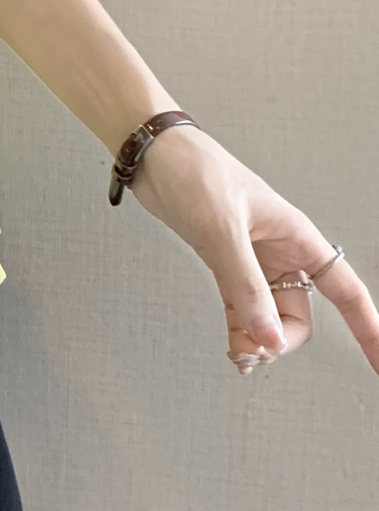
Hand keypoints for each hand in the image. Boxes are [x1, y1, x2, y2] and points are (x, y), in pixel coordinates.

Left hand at [127, 124, 378, 375]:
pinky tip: (234, 346)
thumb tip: (269, 337)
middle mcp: (278, 250)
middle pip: (298, 314)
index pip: (346, 290)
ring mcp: (249, 258)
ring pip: (268, 315)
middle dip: (282, 340)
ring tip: (238, 356)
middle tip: (254, 353)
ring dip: (258, 340)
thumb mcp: (222, 230)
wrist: (152, 154)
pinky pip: (241, 306)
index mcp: (295, 236)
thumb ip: (245, 286)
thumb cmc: (194, 171)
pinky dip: (239, 329)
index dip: (368, 328)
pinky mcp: (221, 261)